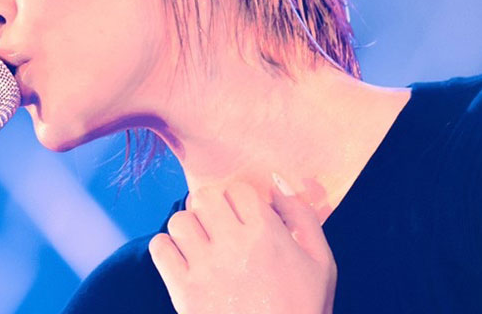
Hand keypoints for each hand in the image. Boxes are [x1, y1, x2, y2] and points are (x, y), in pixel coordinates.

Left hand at [148, 178, 335, 313]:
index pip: (237, 189)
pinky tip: (184, 262)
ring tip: (201, 246)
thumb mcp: (321, 263)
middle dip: (210, 207)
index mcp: (268, 235)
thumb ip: (303, 216)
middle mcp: (234, 246)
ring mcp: (206, 269)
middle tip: (218, 227)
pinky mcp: (184, 292)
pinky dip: (167, 250)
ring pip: (179, 220)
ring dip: (189, 228)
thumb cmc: (303, 308)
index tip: (242, 218)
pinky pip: (159, 247)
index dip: (239, 201)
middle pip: (204, 197)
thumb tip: (277, 180)